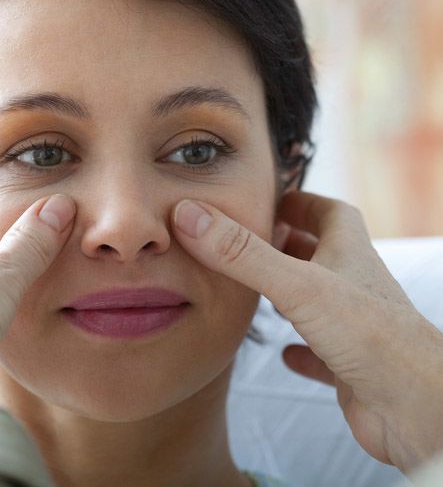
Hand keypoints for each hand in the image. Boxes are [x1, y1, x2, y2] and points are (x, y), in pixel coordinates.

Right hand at [172, 191, 442, 473]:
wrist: (417, 409)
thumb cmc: (370, 338)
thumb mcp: (296, 285)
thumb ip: (242, 253)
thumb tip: (190, 215)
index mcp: (348, 253)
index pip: (328, 212)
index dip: (299, 201)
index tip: (266, 199)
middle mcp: (352, 285)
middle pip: (321, 252)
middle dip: (285, 243)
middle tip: (248, 241)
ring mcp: (353, 326)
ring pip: (318, 299)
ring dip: (289, 291)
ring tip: (254, 288)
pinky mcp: (351, 366)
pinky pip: (322, 350)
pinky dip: (300, 347)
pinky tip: (283, 352)